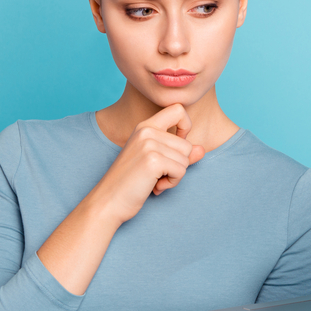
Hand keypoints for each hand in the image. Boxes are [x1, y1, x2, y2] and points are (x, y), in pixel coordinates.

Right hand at [99, 103, 205, 222]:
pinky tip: (155, 186)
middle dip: (178, 165)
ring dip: (175, 175)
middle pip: (187, 144)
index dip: (186, 126)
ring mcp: (149, 144)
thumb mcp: (156, 162)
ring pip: (186, 159)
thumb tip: (201, 149)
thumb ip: (179, 153)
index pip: (178, 109)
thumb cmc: (130, 182)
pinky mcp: (153, 160)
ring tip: (154, 180)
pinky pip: (181, 171)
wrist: (108, 201)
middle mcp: (146, 131)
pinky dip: (172, 183)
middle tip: (158, 174)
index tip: (177, 143)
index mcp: (145, 126)